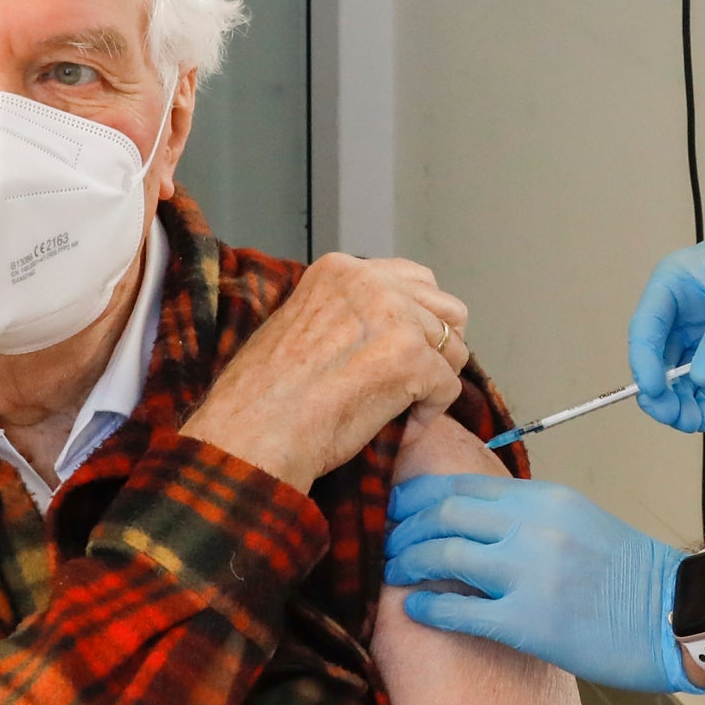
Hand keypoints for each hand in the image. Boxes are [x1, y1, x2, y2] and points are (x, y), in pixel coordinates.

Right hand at [181, 254, 468, 492]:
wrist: (250, 434)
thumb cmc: (265, 396)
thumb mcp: (301, 323)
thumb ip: (347, 313)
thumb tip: (391, 326)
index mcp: (342, 270)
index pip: (415, 280)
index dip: (419, 321)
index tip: (401, 353)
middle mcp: (371, 282)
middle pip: (446, 309)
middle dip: (438, 347)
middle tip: (413, 382)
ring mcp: (394, 317)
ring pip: (454, 348)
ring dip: (434, 383)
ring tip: (400, 408)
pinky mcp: (411, 358)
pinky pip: (449, 387)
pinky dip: (429, 415)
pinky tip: (401, 428)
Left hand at [382, 474, 704, 693]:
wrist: (676, 615)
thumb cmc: (631, 575)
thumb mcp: (578, 520)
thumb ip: (527, 515)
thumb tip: (472, 519)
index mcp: (546, 498)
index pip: (463, 483)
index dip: (418, 496)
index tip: (396, 508)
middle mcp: (536, 527)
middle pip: (443, 513)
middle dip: (403, 527)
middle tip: (386, 542)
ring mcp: (532, 574)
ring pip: (443, 553)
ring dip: (407, 563)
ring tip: (393, 574)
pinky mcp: (529, 622)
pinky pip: (459, 609)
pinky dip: (428, 605)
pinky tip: (415, 609)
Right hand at [628, 185, 704, 432]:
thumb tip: (702, 379)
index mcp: (678, 285)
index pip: (646, 328)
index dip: (643, 361)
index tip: (652, 388)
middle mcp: (691, 316)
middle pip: (659, 362)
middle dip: (659, 390)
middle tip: (669, 411)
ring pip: (685, 384)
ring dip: (680, 405)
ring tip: (689, 419)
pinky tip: (703, 418)